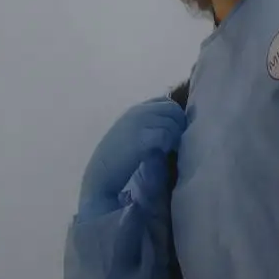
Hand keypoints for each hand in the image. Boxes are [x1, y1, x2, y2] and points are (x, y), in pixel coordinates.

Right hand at [78, 97, 185, 212]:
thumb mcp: (133, 134)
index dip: (174, 115)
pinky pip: (165, 134)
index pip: (165, 101)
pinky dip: (168, 143)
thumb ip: (149, 125)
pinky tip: (162, 152)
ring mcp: (138, 123)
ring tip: (168, 149)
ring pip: (171, 121)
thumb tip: (174, 125)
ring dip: (174, 135)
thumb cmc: (118, 159)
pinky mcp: (140, 138)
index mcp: (135, 110)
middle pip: (172, 109)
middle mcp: (137, 111)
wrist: (100, 176)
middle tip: (175, 142)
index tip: (174, 132)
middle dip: (179, 125)